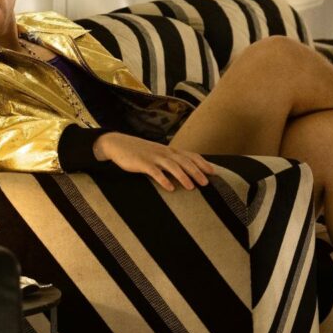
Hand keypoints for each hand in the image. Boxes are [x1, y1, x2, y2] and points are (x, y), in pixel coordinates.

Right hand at [93, 132, 214, 190]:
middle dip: (196, 172)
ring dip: (183, 177)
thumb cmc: (141, 152)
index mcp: (170, 151)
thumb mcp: (158, 154)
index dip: (203, 163)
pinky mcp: (142, 163)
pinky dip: (163, 180)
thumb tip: (187, 172)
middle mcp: (164, 152)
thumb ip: (171, 161)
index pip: (190, 155)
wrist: (119, 145)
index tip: (213, 172)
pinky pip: (154, 172)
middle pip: (184, 161)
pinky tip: (170, 188)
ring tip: (191, 187)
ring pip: (172, 166)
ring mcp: (153, 157)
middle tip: (206, 183)